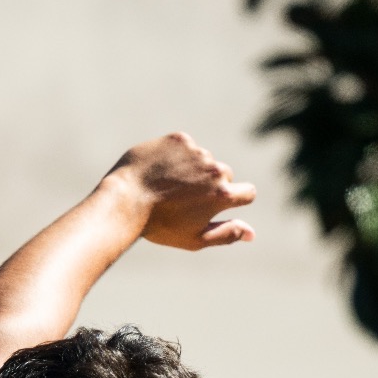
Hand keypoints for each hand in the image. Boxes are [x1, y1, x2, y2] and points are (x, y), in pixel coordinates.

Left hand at [103, 133, 257, 250]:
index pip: (248, 192)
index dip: (236, 199)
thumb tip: (252, 233)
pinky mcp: (179, 139)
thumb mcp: (195, 238)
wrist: (124, 200)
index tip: (219, 204)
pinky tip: (158, 171)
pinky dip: (176, 157)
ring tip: (166, 186)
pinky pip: (185, 147)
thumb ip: (227, 233)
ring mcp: (196, 152)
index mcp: (223, 195)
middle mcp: (214, 169)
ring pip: (203, 160)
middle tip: (183, 199)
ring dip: (192, 170)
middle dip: (211, 185)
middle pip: (225, 175)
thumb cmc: (160, 226)